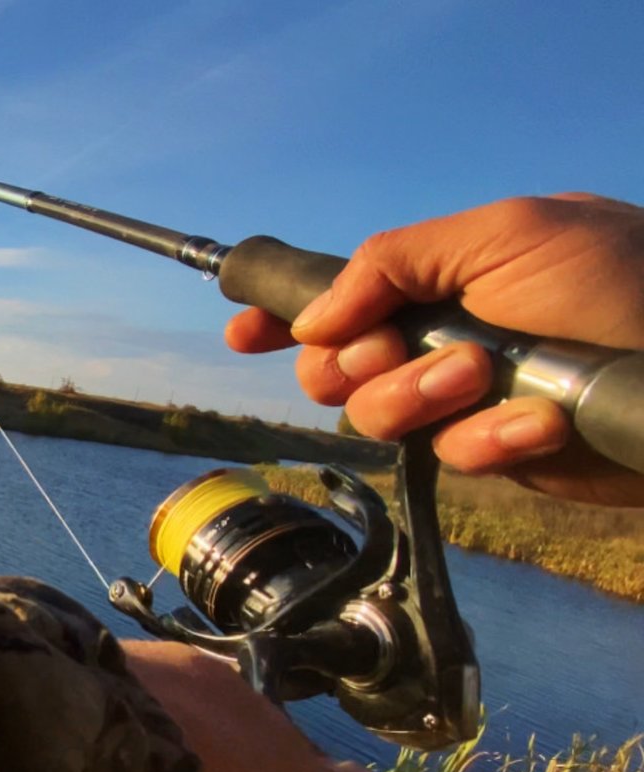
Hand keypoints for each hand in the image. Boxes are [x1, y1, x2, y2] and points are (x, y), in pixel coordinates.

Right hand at [225, 193, 643, 506]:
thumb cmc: (622, 280)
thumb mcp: (505, 233)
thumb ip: (394, 261)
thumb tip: (315, 317)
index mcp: (446, 276)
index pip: (342, 293)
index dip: (286, 315)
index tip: (244, 333)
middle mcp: (446, 336)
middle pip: (337, 366)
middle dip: (352, 362)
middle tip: (386, 350)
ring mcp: (470, 399)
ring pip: (379, 417)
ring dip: (420, 395)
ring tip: (483, 376)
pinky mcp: (503, 455)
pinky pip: (450, 458)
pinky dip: (488, 441)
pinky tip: (536, 425)